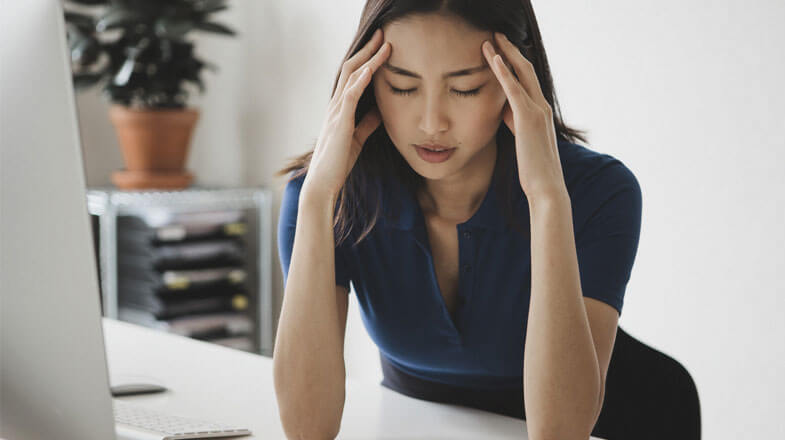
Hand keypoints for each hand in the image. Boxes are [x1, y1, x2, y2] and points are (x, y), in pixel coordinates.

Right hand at [303, 28, 390, 198]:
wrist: (323, 183)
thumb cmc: (338, 163)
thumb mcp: (358, 138)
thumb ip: (367, 123)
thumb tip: (380, 110)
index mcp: (339, 109)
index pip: (352, 76)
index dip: (366, 60)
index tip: (381, 47)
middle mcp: (335, 106)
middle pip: (351, 69)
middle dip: (367, 50)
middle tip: (383, 35)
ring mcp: (336, 113)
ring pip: (351, 77)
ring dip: (369, 59)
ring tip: (384, 45)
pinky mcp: (340, 123)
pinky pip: (350, 96)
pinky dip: (361, 80)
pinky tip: (372, 69)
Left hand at [482, 32, 565, 199]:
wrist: (546, 186)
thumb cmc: (534, 169)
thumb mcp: (522, 140)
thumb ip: (515, 122)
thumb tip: (504, 111)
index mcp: (540, 112)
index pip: (527, 80)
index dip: (514, 63)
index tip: (501, 50)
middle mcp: (541, 106)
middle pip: (526, 69)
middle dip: (510, 50)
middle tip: (496, 35)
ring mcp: (537, 110)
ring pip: (521, 73)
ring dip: (505, 54)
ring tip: (490, 39)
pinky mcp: (528, 118)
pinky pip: (514, 89)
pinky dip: (504, 72)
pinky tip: (493, 58)